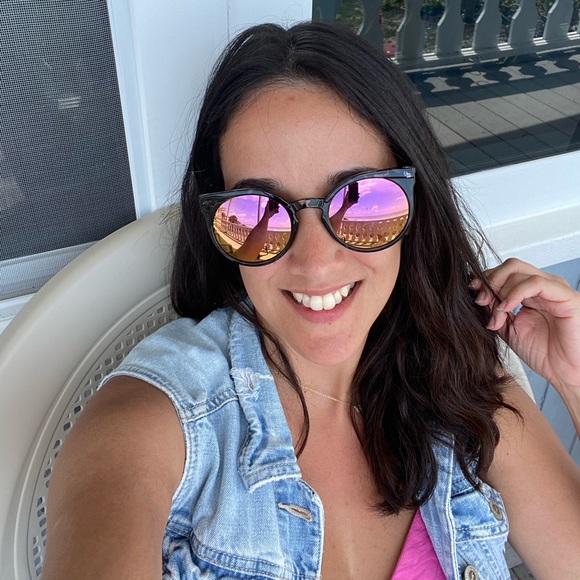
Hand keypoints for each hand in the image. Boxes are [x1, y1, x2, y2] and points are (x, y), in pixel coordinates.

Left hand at [471, 258, 579, 393]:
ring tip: (496, 312)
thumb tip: (478, 296)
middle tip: (480, 300)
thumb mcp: (508, 329)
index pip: (504, 272)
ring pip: (519, 271)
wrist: (563, 373)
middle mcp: (542, 286)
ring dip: (499, 289)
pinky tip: (506, 307)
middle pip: (510, 266)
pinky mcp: (565, 295)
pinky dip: (515, 292)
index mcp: (530, 292)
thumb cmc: (543, 353)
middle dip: (490, 281)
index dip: (485, 280)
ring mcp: (554, 288)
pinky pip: (536, 282)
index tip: (471, 292)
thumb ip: (494, 312)